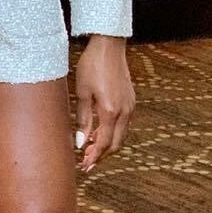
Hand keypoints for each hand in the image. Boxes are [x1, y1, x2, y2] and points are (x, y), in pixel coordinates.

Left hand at [73, 35, 133, 173]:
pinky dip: (112, 133)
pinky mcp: (130, 100)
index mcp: (110, 111)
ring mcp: (130, 106)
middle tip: (86, 164)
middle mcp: (124, 111)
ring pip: (121, 135)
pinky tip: (99, 133)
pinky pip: (123, 124)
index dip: (94, 157)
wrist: (109, 45)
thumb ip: (83, 120)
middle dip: (101, 156)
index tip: (84, 166)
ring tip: (90, 150)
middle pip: (116, 144)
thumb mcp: (82, 93)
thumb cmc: (92, 65)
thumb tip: (81, 143)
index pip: (104, 143)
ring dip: (107, 145)